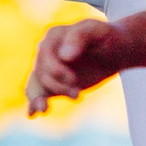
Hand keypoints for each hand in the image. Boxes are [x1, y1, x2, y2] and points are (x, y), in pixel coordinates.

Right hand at [27, 13, 145, 113]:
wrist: (114, 52)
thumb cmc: (107, 38)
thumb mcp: (97, 32)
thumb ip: (80, 38)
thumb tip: (64, 56)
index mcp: (53, 36)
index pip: (45, 55)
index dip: (56, 71)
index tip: (74, 81)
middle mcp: (45, 52)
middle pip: (41, 73)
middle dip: (58, 87)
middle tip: (78, 95)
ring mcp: (47, 68)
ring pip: (35, 85)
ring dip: (40, 99)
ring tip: (44, 110)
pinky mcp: (52, 83)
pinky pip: (37, 93)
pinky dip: (33, 103)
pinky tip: (31, 114)